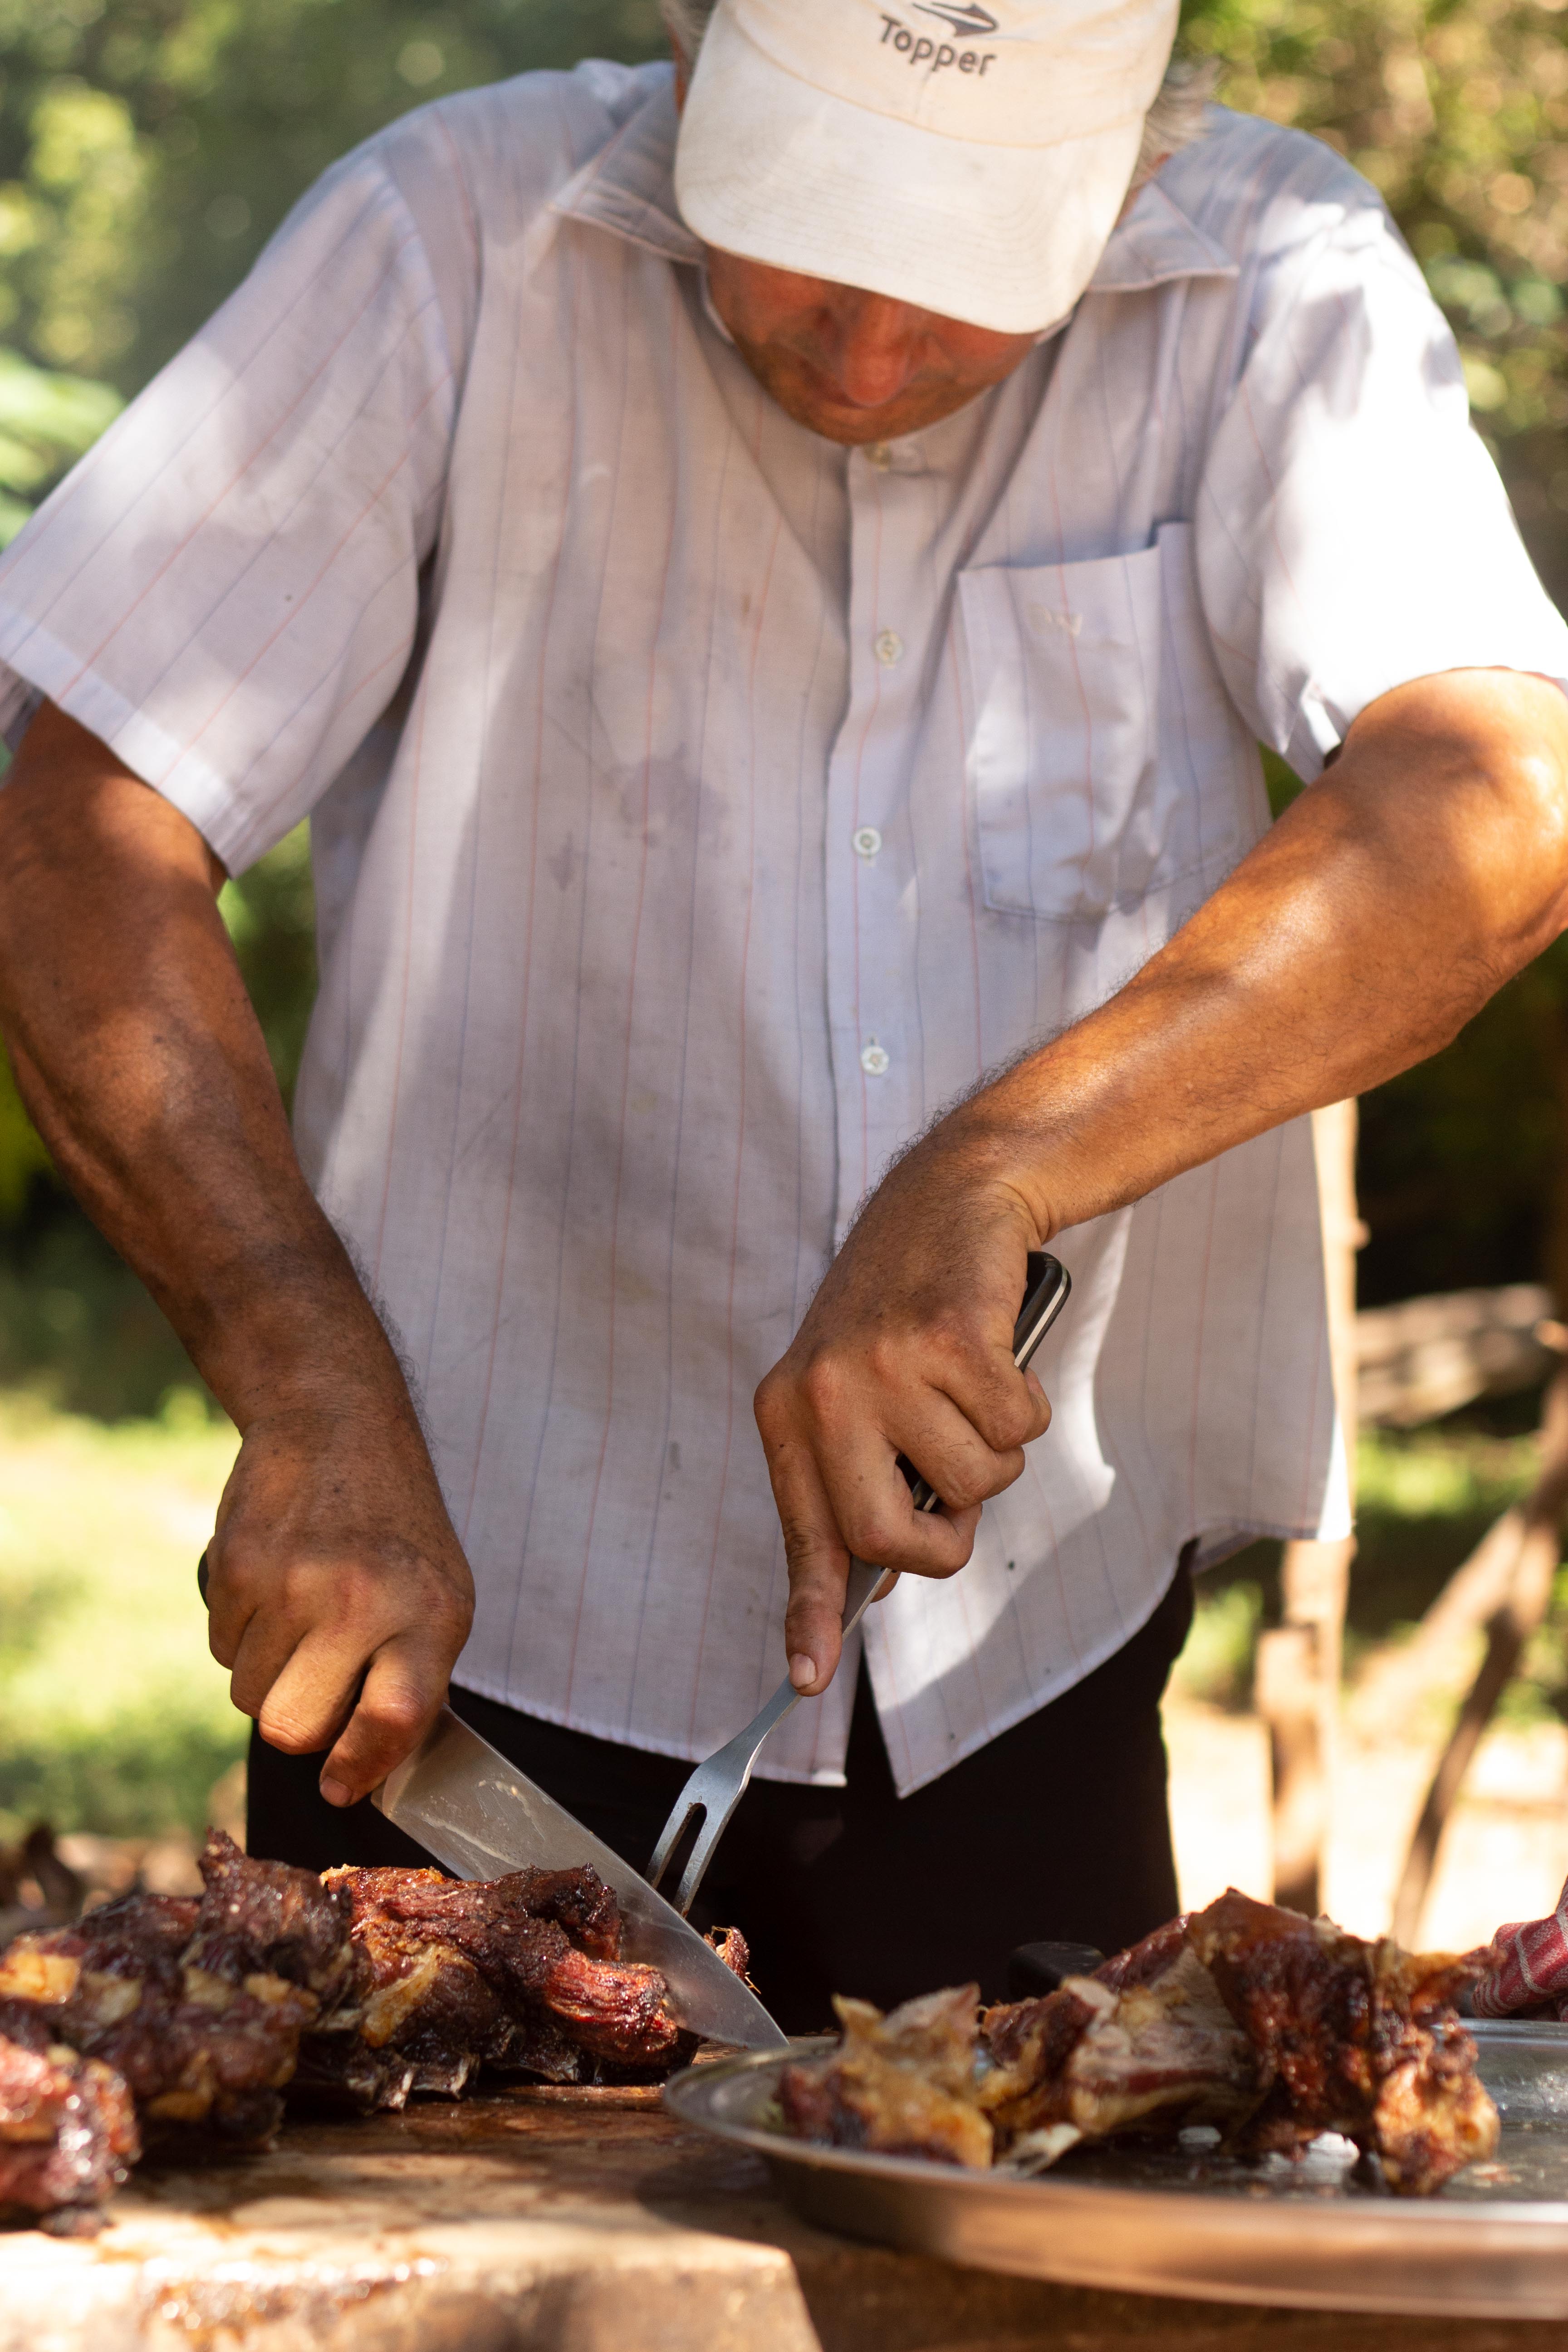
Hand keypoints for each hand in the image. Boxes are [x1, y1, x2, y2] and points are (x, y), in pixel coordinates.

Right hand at [204, 1386, 474, 1806]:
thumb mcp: (440, 1593)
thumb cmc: (396, 1527)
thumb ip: (414, 1677)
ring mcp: (293, 1582)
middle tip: (313, 1690)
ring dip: (266, 1677)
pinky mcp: (237, 1565)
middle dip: (296, 1728)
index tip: (341, 1788)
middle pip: (295, 1727)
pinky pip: (219, 1649)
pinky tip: (272, 1589)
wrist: (337, 1423)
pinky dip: (239, 1637)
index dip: (359, 1768)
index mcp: (431, 1611)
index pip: (394, 1719)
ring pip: (248, 1695)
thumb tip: (365, 1773)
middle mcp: (362, 1599)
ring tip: (299, 1620)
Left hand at [754, 1124, 1051, 1698]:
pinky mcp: (952, 1339)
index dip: (810, 1613)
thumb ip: (855, 1483)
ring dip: (995, 1449)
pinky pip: (1017, 1428)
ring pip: (974, 1482)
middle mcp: (821, 1392)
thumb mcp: (854, 1393)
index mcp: (786, 1412)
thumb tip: (867, 1593)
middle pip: (892, 1537)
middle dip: (947, 1537)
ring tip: (971, 1387)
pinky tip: (998, 1353)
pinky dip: (1025, 1401)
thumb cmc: (910, 1313)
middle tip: (959, 1491)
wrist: (951, 1199)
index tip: (803, 1680)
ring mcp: (884, 1365)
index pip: (804, 1535)